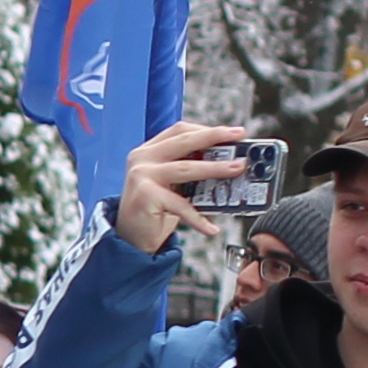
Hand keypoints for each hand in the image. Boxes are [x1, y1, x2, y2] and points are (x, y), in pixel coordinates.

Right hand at [110, 114, 255, 256]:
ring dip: (216, 168)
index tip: (231, 132)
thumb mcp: (171, 184)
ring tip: (237, 170)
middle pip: (184, 141)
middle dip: (215, 137)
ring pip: (186, 168)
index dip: (207, 129)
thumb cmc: (155, 209)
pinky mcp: (145, 197)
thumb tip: (229, 165)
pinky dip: (198, 219)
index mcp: (149, 151)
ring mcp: (142, 176)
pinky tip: (212, 228)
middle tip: (239, 138)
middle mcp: (142, 158)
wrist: (129, 237)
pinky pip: (181, 205)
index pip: (180, 131)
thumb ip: (190, 171)